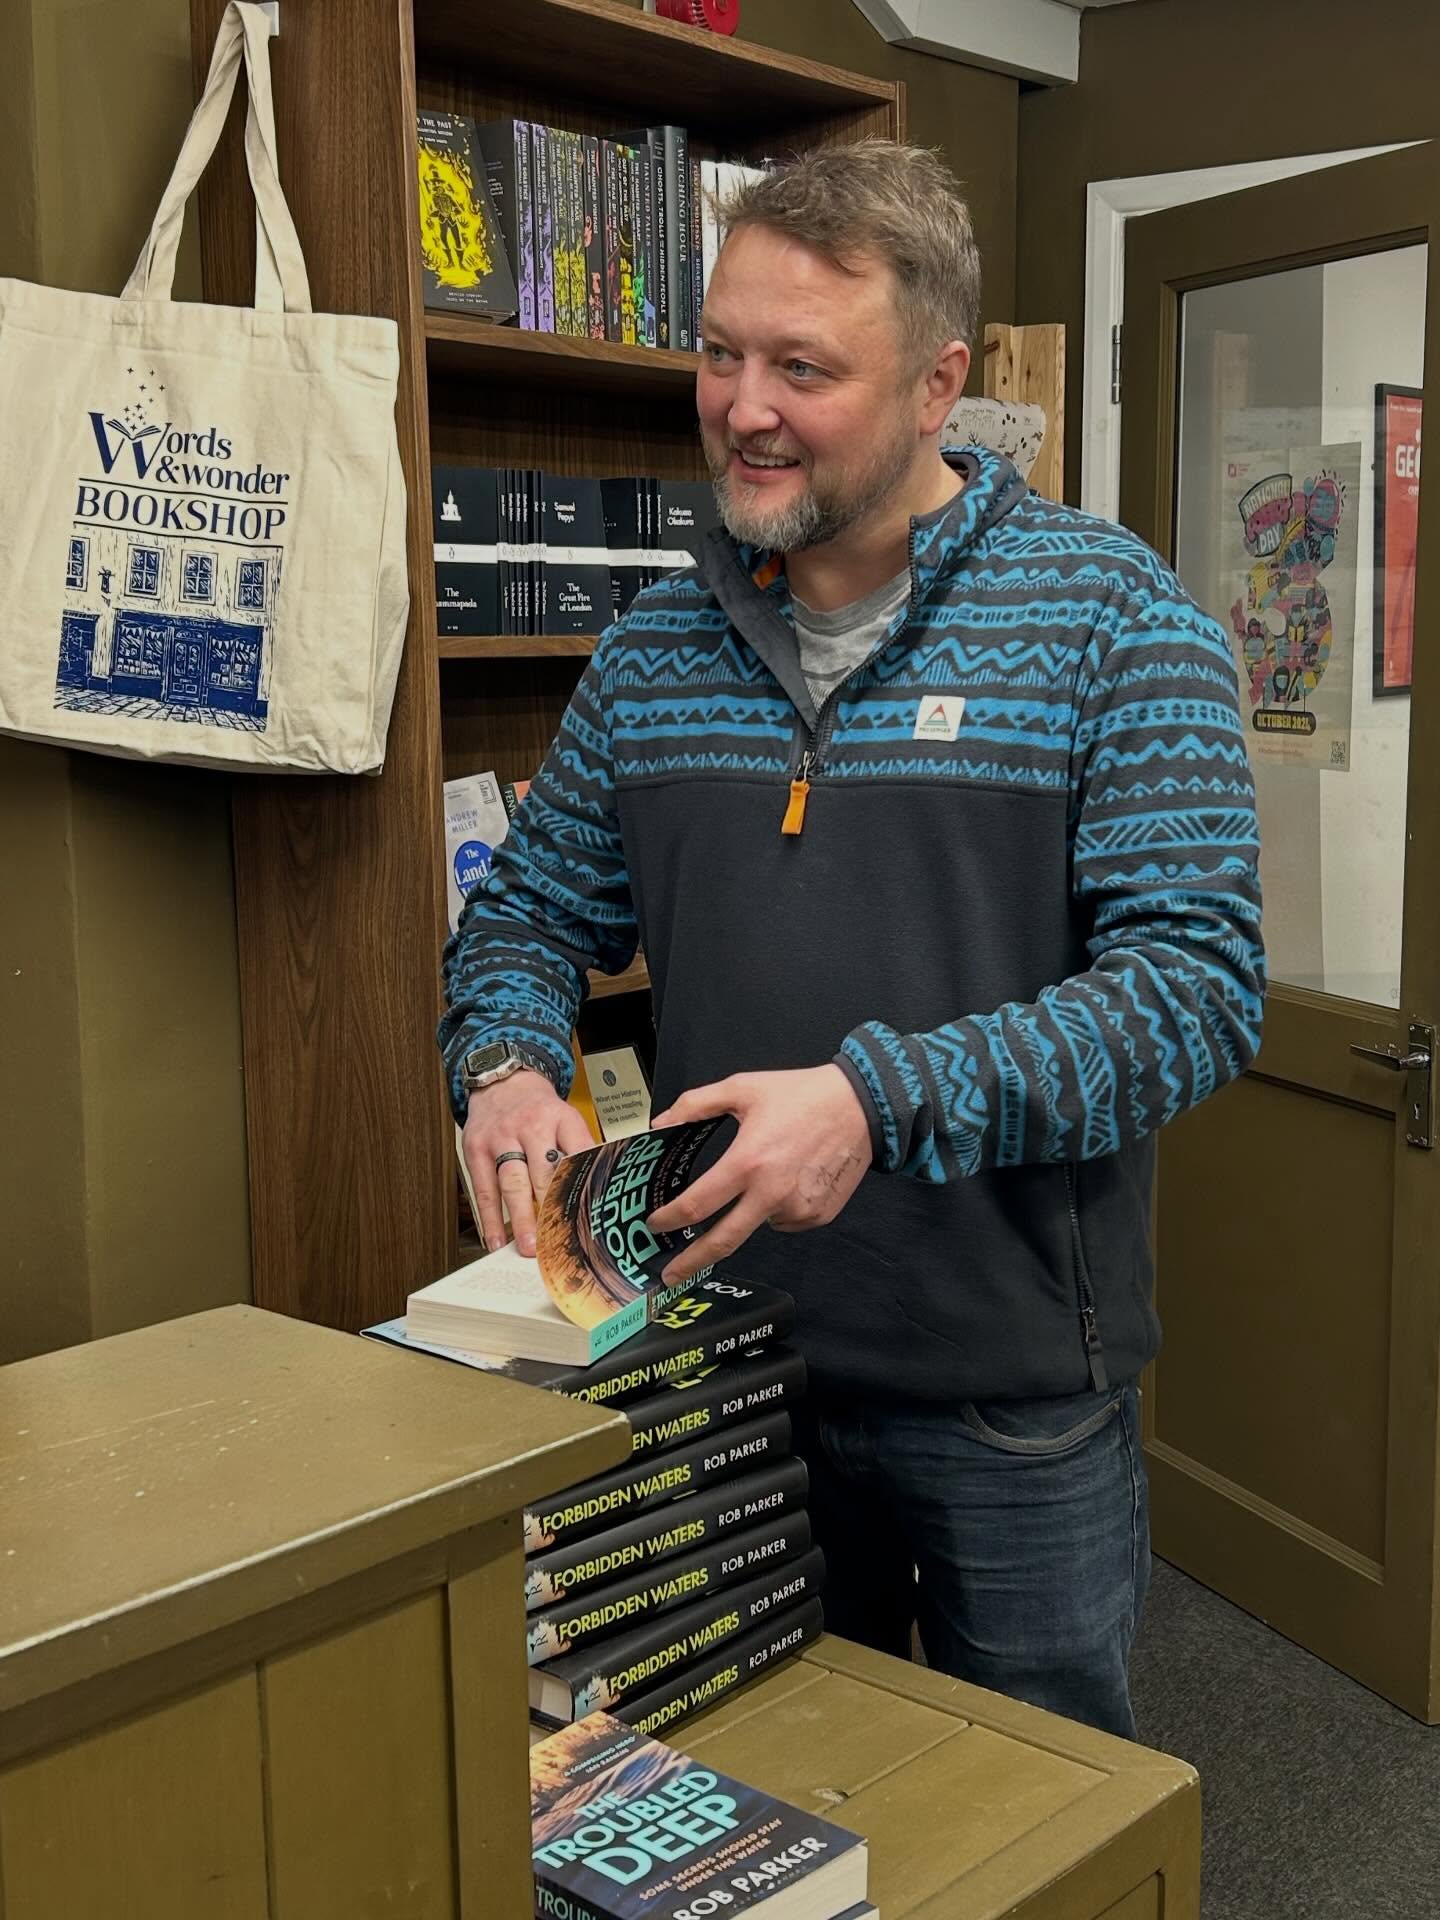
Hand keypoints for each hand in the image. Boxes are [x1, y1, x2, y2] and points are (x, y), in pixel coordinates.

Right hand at [462, 1071, 594, 1254]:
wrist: (502, 1080)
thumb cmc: (538, 1109)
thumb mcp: (567, 1118)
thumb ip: (580, 1150)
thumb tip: (598, 1191)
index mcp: (561, 1119)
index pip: (578, 1153)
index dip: (584, 1185)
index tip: (591, 1215)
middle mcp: (531, 1127)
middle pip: (543, 1172)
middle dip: (550, 1208)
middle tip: (557, 1240)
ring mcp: (501, 1138)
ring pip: (512, 1182)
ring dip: (520, 1218)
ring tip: (528, 1246)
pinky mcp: (476, 1149)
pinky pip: (483, 1189)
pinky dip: (489, 1218)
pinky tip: (495, 1239)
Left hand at [647, 1065, 871, 1283]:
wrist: (861, 1106)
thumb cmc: (802, 1095)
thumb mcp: (743, 1088)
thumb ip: (696, 1104)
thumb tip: (662, 1123)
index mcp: (747, 1163)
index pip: (697, 1205)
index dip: (669, 1219)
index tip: (654, 1225)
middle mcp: (771, 1194)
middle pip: (722, 1241)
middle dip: (691, 1262)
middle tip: (670, 1275)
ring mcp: (796, 1210)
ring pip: (757, 1223)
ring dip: (750, 1209)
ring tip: (769, 1169)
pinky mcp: (816, 1216)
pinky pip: (784, 1220)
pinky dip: (778, 1206)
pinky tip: (791, 1176)